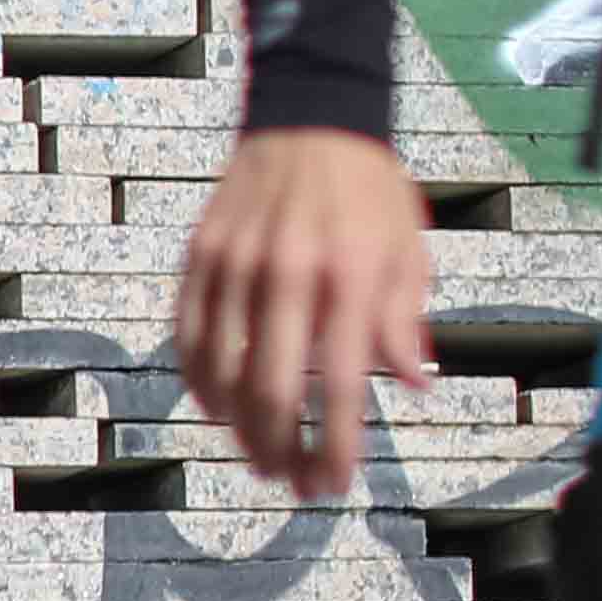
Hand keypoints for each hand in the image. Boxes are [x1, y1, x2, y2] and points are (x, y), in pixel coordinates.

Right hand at [172, 126, 435, 502]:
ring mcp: (236, 264)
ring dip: (238, 427)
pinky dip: (200, 381)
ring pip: (223, 370)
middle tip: (292, 483)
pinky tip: (217, 409)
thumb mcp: (407, 251)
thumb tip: (412, 385)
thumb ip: (403, 321)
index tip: (334, 483)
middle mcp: (288, 272)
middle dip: (282, 450)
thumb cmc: (369, 191)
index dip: (336, 444)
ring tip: (258, 458)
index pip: (342, 382)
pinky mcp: (202, 255)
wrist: (311, 117)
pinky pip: (189, 334)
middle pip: (273, 388)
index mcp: (350, 276)